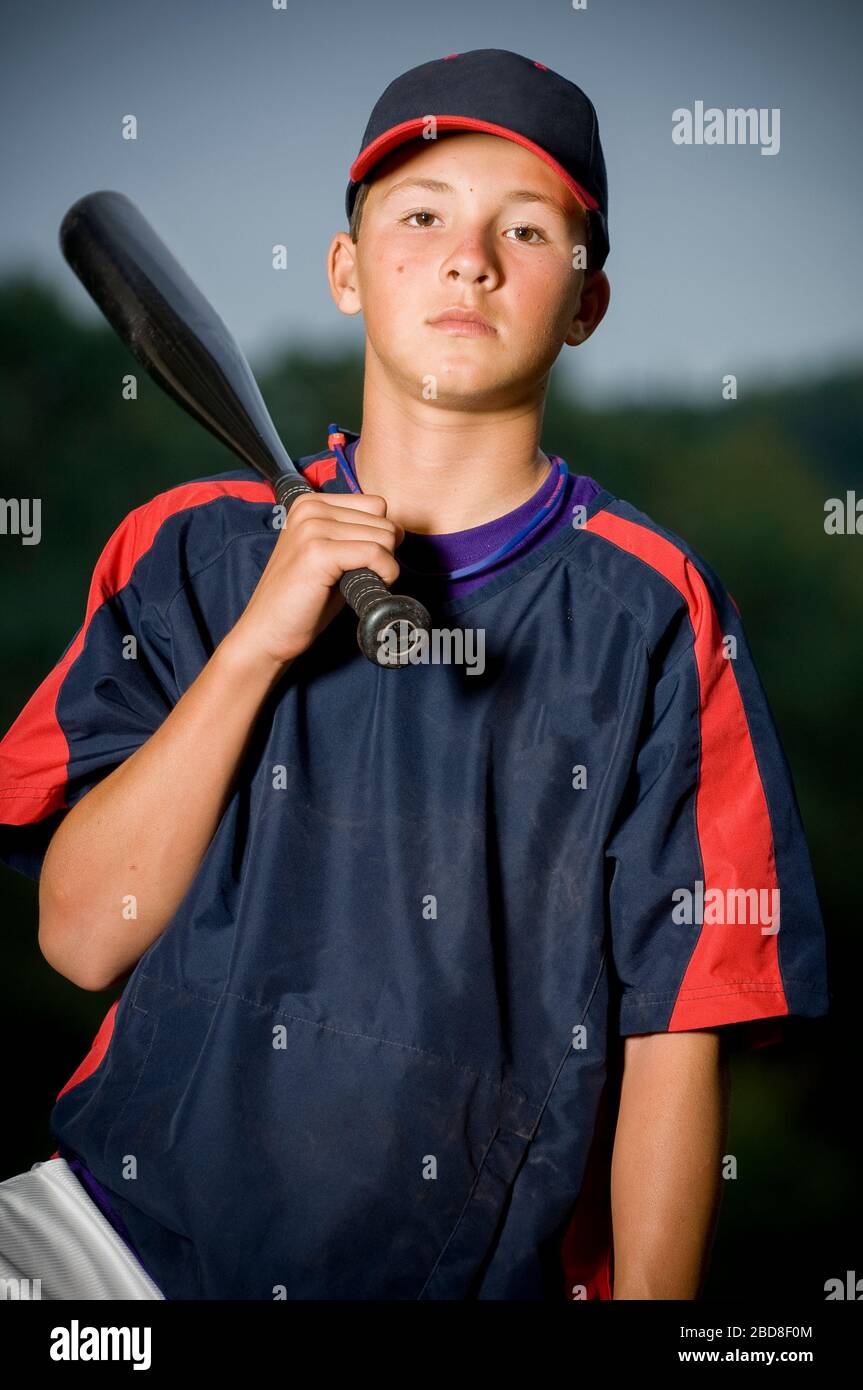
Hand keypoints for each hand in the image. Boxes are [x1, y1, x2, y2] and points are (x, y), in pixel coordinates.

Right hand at [228, 491, 405, 668]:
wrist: (267, 632)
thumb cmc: (302, 600)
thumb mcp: (330, 555)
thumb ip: (357, 534)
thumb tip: (398, 531)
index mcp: (310, 502)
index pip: (376, 505)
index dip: (380, 536)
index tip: (361, 562)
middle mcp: (310, 508)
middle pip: (384, 520)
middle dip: (383, 552)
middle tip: (358, 577)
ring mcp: (312, 527)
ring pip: (384, 536)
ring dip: (383, 565)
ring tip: (355, 583)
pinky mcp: (317, 552)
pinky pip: (375, 553)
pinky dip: (383, 575)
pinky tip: (362, 588)